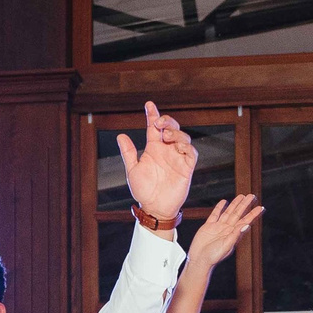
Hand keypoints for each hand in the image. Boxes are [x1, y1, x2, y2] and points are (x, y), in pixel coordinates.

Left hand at [113, 100, 194, 227]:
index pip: (154, 128)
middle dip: (167, 121)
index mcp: (154, 148)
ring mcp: (178, 158)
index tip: (149, 104)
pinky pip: (192, 153)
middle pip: (172, 128)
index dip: (153, 115)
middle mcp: (167, 151)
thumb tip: (120, 136)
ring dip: (176, 133)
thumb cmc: (143, 190)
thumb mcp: (132, 170)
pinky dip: (187, 147)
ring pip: (183, 138)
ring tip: (166, 136)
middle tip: (158, 122)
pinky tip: (179, 147)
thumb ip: (128, 153)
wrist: (154, 208)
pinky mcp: (186, 168)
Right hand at [187, 194, 260, 268]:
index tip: (261, 207)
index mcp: (234, 235)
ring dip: (235, 204)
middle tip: (252, 196)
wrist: (199, 260)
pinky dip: (219, 208)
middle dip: (245, 205)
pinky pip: (215, 214)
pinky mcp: (208, 226)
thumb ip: (235, 235)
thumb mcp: (226, 246)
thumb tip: (246, 225)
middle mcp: (227, 229)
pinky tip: (224, 202)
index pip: (246, 221)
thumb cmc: (213, 256)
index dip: (253, 214)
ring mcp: (218, 227)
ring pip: (228, 212)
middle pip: (238, 214)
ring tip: (241, 196)